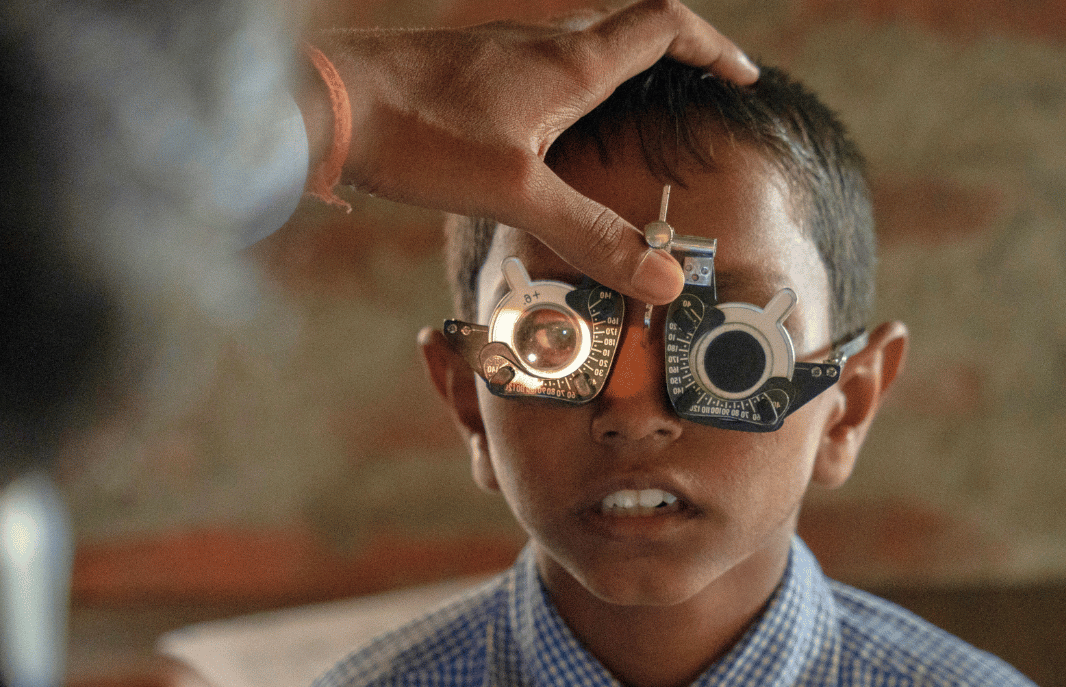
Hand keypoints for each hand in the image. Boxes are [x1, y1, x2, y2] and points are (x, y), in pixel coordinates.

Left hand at [310, 0, 757, 304]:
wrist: (324, 101)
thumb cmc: (417, 135)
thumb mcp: (515, 195)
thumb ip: (592, 236)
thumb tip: (666, 280)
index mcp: (568, 63)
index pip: (663, 28)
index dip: (711, 48)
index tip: (741, 77)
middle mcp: (537, 43)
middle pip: (625, 29)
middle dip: (672, 57)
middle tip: (697, 92)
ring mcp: (495, 51)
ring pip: (577, 46)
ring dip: (617, 70)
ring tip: (632, 115)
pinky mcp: (460, 69)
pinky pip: (534, 66)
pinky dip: (567, 87)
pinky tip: (542, 135)